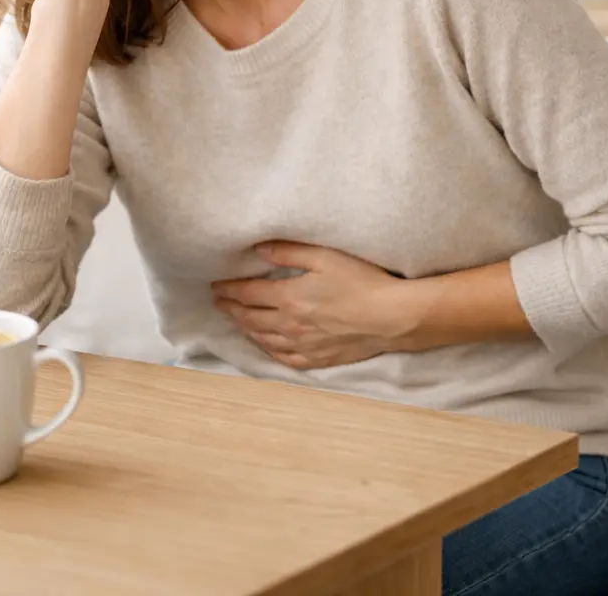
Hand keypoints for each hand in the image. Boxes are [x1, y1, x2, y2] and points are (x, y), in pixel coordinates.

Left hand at [212, 242, 411, 369]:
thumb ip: (287, 252)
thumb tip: (258, 250)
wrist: (392, 317)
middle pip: (251, 319)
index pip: (247, 294)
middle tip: (219, 303)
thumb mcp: (323, 257)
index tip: (216, 286)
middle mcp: (290, 325)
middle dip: (232, 310)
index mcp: (288, 298)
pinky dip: (270, 351)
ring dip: (247, 330)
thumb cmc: (361, 281)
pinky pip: (286, 359)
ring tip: (238, 321)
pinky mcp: (320, 359)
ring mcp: (304, 345)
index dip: (229, 290)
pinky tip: (267, 346)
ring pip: (265, 340)